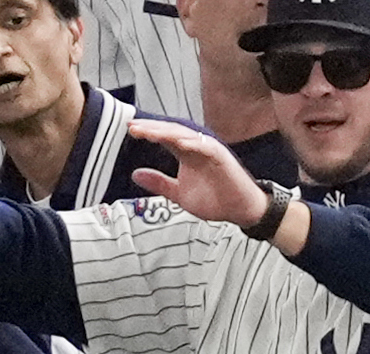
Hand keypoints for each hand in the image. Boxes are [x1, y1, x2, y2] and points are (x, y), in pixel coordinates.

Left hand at [128, 119, 268, 227]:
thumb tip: (136, 175)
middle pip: (171, 131)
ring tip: (149, 132)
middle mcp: (196, 147)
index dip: (147, 133)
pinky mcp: (221, 157)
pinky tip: (178, 142)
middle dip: (152, 128)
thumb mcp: (179, 194)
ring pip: (185, 135)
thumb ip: (159, 183)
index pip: (164, 137)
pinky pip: (205, 146)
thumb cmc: (215, 200)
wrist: (240, 210)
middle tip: (133, 127)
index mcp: (186, 153)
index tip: (130, 131)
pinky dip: (192, 143)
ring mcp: (209, 150)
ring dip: (167, 132)